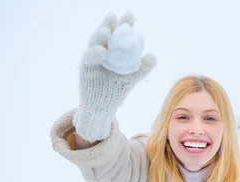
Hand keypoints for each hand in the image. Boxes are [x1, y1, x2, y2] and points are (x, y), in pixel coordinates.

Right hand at [73, 12, 156, 141]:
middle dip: (109, 24)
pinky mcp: (85, 67)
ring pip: (94, 42)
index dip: (123, 24)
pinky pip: (89, 58)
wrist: (103, 107)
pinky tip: (102, 51)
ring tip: (107, 31)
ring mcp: (92, 58)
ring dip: (99, 35)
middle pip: (104, 33)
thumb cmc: (115, 91)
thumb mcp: (131, 78)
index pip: (118, 34)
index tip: (130, 16)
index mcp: (113, 50)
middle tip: (115, 17)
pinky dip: (94, 53)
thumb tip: (153, 56)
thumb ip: (141, 68)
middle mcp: (101, 51)